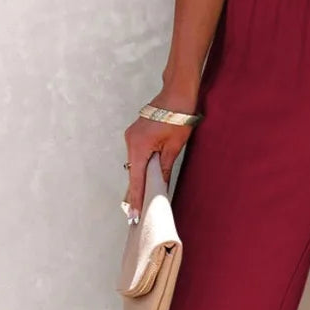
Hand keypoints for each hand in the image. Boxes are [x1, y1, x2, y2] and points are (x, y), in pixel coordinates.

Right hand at [123, 90, 198, 216]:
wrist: (177, 93)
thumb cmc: (179, 117)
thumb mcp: (174, 147)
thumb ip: (164, 168)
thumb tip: (160, 186)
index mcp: (139, 146)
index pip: (136, 179)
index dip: (135, 199)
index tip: (133, 215)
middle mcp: (130, 141)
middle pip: (132, 173)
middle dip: (135, 193)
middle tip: (134, 215)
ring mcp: (131, 136)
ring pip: (134, 164)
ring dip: (139, 179)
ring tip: (140, 201)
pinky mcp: (136, 134)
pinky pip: (136, 155)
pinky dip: (141, 167)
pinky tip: (145, 179)